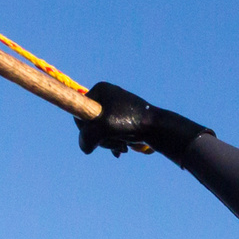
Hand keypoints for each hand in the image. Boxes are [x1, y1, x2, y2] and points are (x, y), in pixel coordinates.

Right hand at [75, 83, 212, 160]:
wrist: (158, 127)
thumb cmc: (130, 122)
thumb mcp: (103, 129)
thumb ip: (87, 138)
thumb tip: (85, 148)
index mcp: (100, 90)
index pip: (80, 111)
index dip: (86, 128)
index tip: (98, 135)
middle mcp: (107, 95)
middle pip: (90, 123)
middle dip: (100, 138)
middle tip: (113, 143)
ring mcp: (116, 107)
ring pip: (100, 130)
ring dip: (108, 142)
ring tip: (121, 146)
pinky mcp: (124, 117)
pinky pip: (111, 132)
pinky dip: (115, 141)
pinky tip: (122, 148)